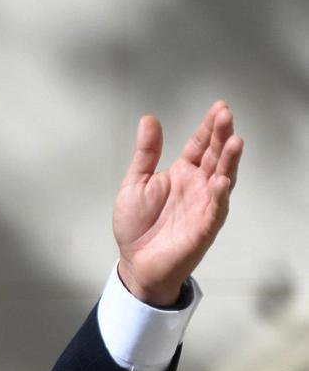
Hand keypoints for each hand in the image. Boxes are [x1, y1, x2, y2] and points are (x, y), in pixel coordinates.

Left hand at [113, 101, 242, 305]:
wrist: (136, 262)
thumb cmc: (137, 226)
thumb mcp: (135, 184)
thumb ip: (146, 154)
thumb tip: (149, 120)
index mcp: (182, 173)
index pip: (200, 145)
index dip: (208, 128)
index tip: (219, 107)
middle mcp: (198, 186)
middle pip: (215, 156)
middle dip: (221, 136)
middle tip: (226, 116)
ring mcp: (204, 205)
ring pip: (222, 178)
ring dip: (229, 161)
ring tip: (234, 141)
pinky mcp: (204, 227)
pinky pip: (215, 209)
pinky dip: (219, 195)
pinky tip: (221, 180)